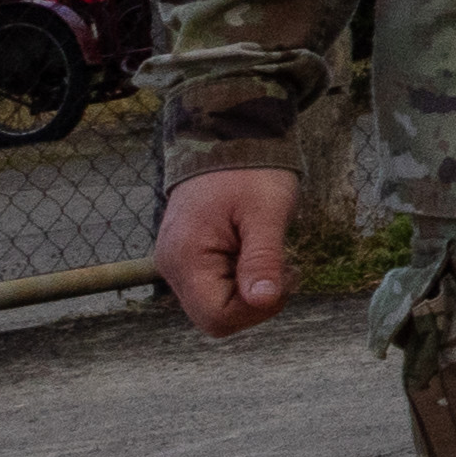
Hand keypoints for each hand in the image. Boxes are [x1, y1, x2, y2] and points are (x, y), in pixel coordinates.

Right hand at [160, 164, 299, 337]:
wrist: (227, 138)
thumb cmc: (250, 171)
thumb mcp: (266, 213)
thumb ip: (263, 259)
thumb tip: (264, 301)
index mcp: (186, 257)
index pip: (217, 318)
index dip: (255, 309)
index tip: (283, 275)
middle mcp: (172, 265)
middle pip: (215, 316)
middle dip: (254, 301)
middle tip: (282, 265)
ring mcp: (177, 262)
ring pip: (216, 304)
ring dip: (249, 289)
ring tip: (267, 251)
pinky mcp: (188, 257)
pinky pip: (214, 286)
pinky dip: (240, 278)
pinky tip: (254, 250)